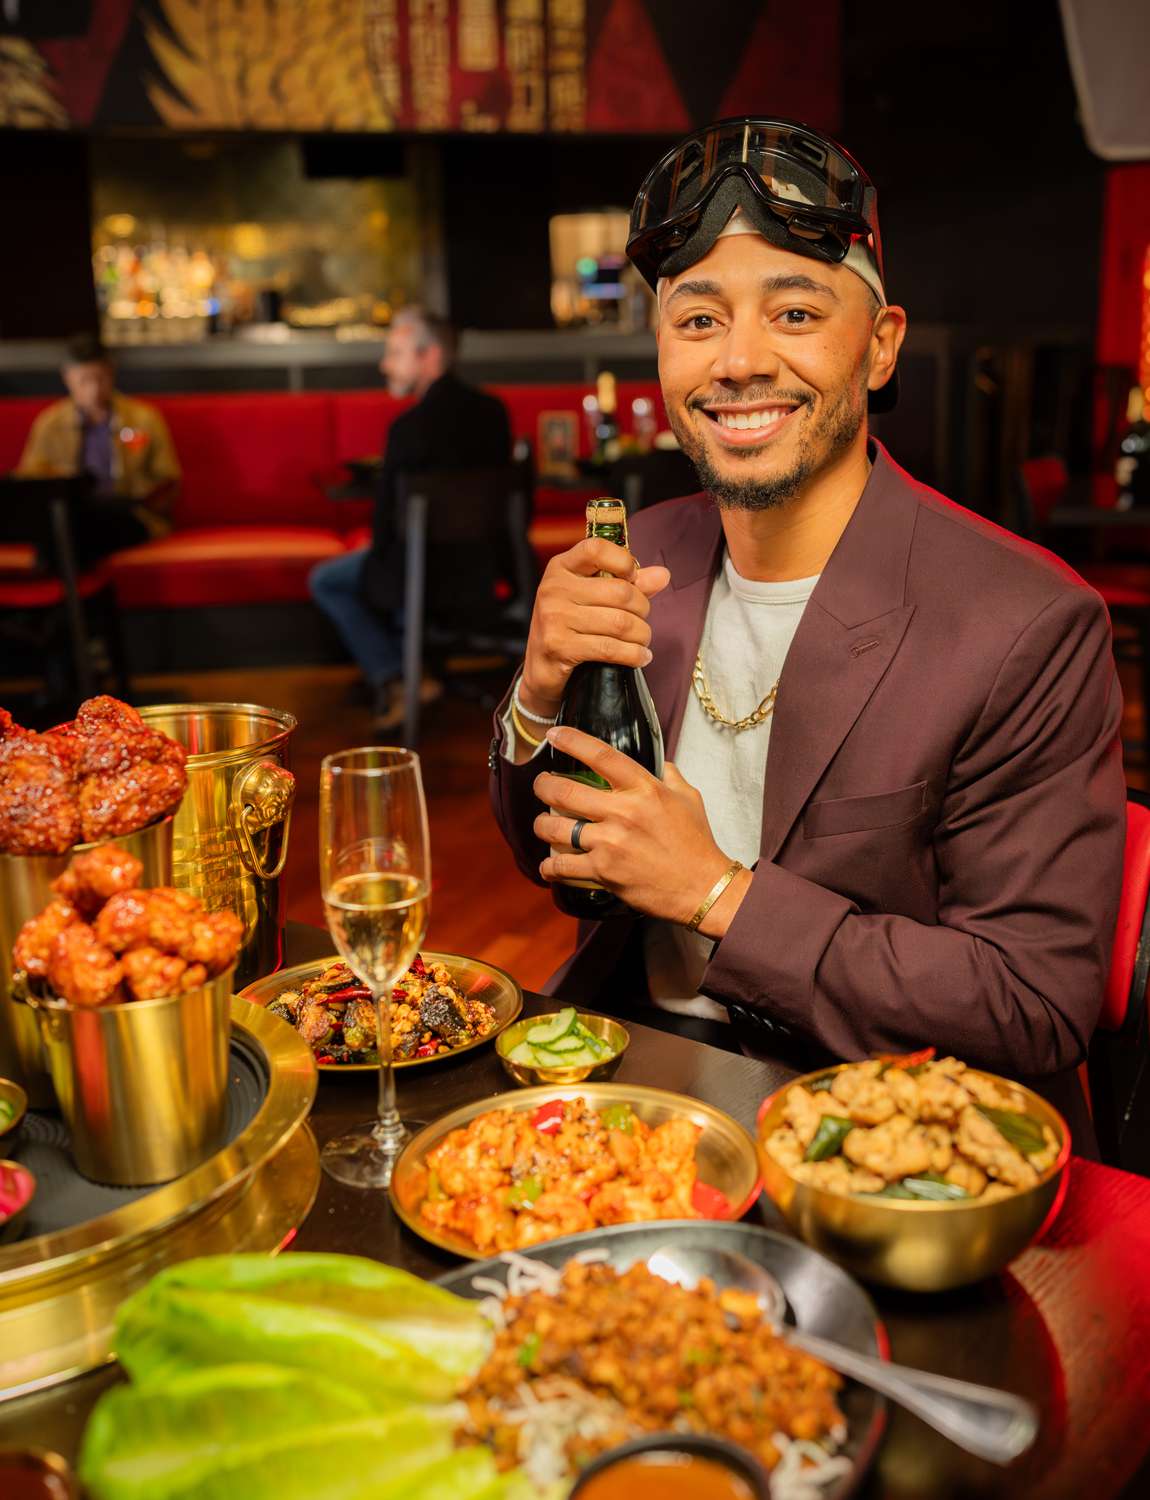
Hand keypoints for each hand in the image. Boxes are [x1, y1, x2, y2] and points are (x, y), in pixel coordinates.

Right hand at [518, 537, 670, 717]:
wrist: (541, 665)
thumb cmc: (570, 625)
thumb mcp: (592, 596)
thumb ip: (628, 583)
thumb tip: (663, 575)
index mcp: (562, 567)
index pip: (597, 549)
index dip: (624, 561)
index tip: (633, 578)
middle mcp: (554, 588)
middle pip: (620, 592)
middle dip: (642, 609)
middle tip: (642, 621)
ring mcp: (554, 617)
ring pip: (620, 623)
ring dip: (641, 635)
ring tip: (642, 641)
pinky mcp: (559, 646)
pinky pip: (610, 649)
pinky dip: (633, 655)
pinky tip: (640, 657)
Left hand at [532, 725, 751, 935]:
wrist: (702, 888)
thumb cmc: (696, 843)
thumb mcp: (689, 798)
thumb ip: (670, 776)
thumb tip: (660, 763)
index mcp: (644, 789)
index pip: (601, 756)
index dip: (572, 741)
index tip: (555, 735)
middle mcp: (623, 812)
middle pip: (564, 791)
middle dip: (543, 786)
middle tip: (541, 786)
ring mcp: (610, 843)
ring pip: (555, 828)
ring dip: (542, 825)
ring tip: (543, 824)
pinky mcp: (603, 872)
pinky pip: (561, 866)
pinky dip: (549, 866)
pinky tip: (549, 865)